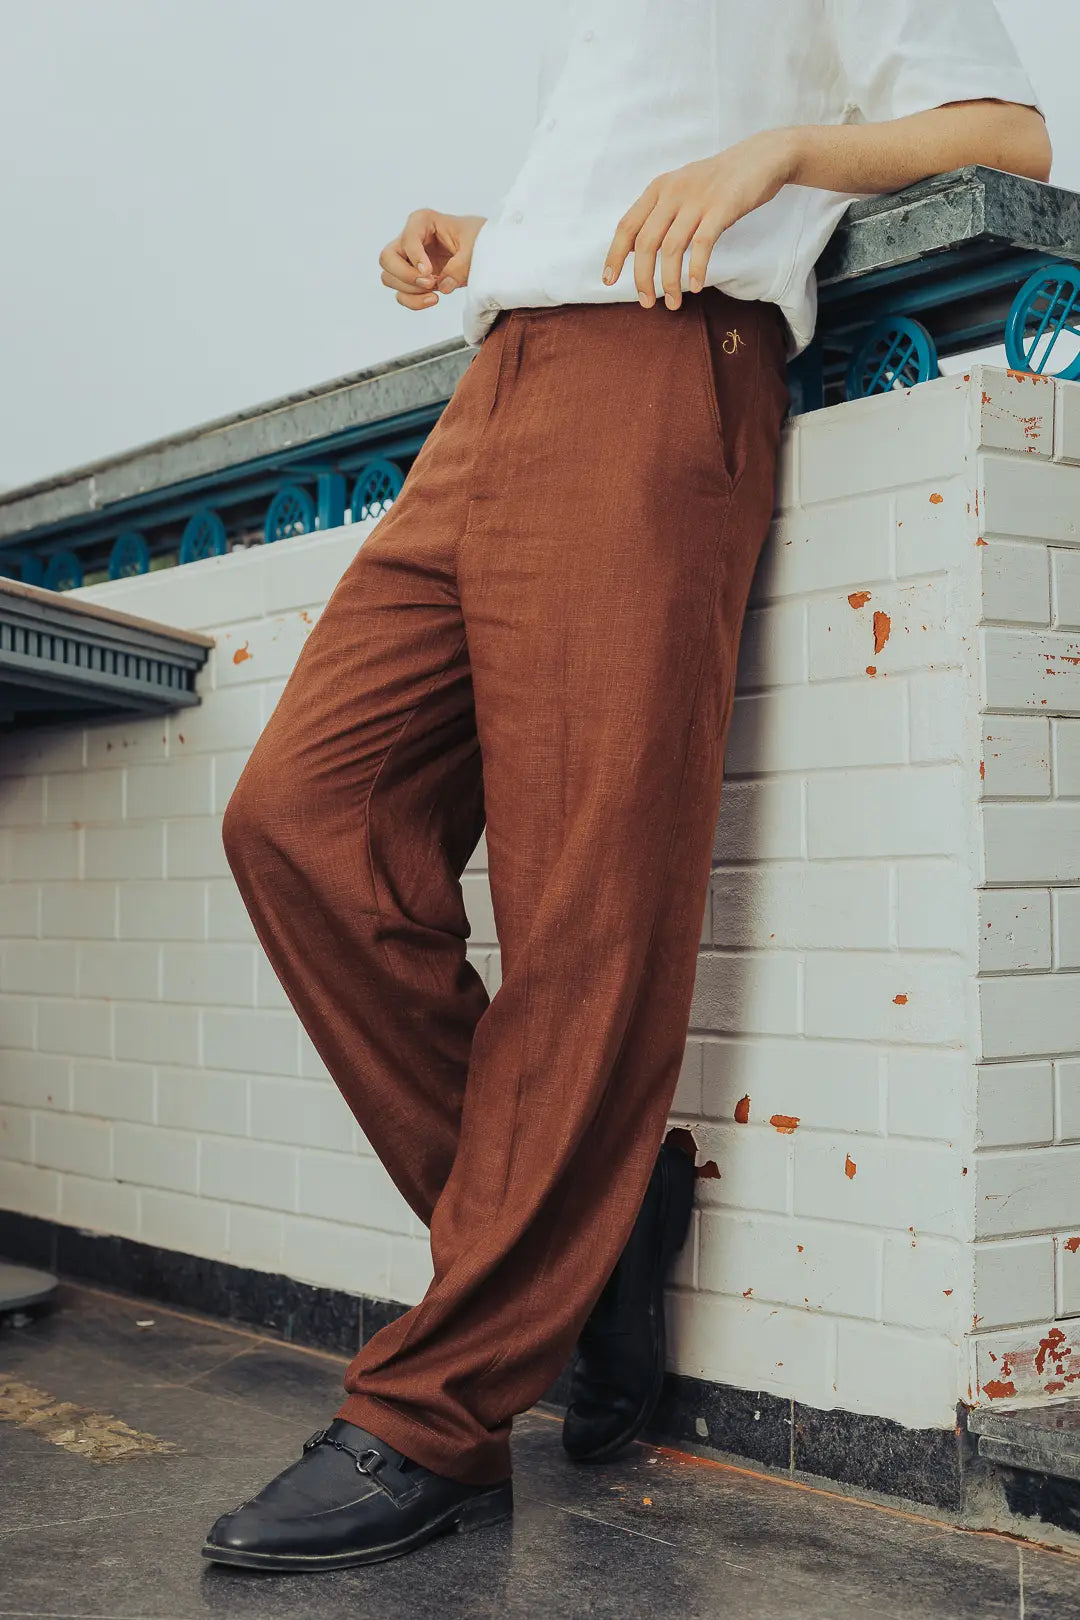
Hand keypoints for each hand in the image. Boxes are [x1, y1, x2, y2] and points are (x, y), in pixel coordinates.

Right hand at [379, 210, 486, 309]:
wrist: (485, 252)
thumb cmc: (479, 240)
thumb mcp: (475, 248)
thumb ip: (460, 266)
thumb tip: (443, 285)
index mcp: (423, 221)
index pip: (407, 239)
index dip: (415, 257)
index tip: (429, 272)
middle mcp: (410, 239)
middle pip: (387, 258)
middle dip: (405, 275)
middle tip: (430, 282)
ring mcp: (408, 260)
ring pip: (389, 277)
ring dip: (409, 290)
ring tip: (435, 292)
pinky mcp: (413, 279)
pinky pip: (401, 294)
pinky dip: (414, 301)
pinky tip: (433, 299)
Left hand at [603, 128, 798, 309]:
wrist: (761, 157)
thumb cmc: (719, 181)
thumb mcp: (681, 190)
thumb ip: (658, 214)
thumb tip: (634, 248)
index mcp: (659, 189)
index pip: (627, 226)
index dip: (615, 255)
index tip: (609, 281)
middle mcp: (673, 192)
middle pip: (646, 243)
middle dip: (642, 278)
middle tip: (646, 303)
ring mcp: (697, 199)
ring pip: (672, 248)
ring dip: (669, 282)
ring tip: (673, 303)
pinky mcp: (721, 207)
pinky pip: (702, 245)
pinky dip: (696, 269)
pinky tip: (695, 287)